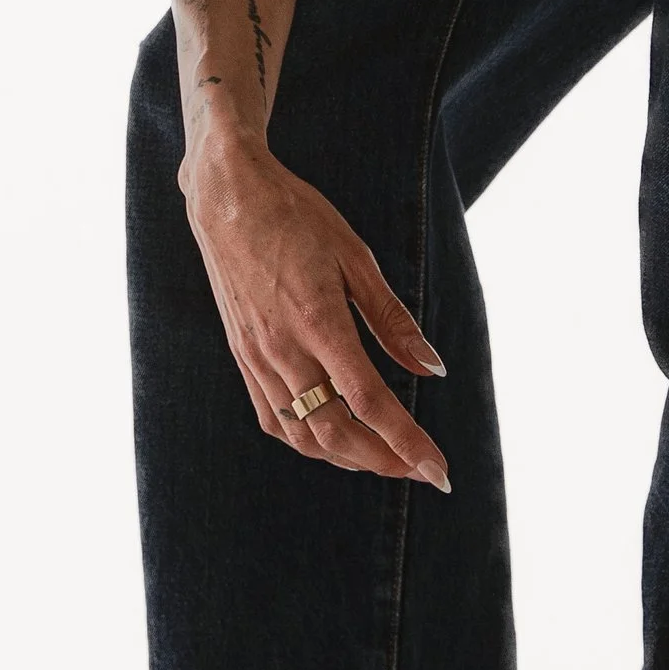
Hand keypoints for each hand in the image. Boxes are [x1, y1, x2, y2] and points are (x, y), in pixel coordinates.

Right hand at [179, 134, 450, 487]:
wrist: (229, 198)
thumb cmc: (297, 217)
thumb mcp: (356, 258)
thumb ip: (392, 319)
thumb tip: (433, 368)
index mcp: (319, 321)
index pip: (370, 402)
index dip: (407, 443)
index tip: (439, 471)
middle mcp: (284, 349)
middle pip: (336, 431)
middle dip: (383, 460)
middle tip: (419, 469)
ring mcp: (258, 357)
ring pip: (303, 434)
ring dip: (347, 457)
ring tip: (382, 458)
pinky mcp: (242, 355)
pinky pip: (273, 419)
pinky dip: (305, 441)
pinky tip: (328, 438)